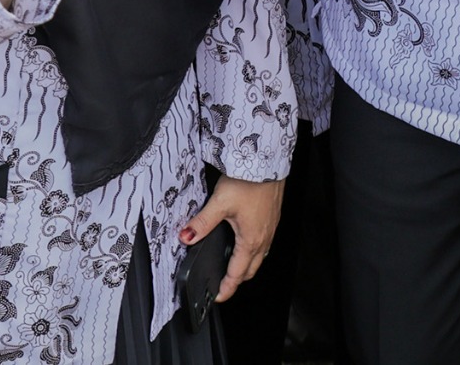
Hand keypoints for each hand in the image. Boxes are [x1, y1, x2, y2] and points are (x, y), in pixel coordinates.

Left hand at [181, 173, 285, 302]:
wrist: (267, 162)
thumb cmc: (249, 181)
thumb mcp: (219, 203)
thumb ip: (201, 223)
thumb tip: (186, 237)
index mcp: (250, 240)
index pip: (237, 273)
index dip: (227, 288)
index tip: (218, 297)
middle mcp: (263, 237)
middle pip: (250, 269)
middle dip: (237, 279)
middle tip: (224, 284)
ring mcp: (270, 228)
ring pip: (259, 256)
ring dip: (247, 265)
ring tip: (233, 265)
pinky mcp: (273, 217)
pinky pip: (264, 242)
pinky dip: (254, 249)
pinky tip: (245, 239)